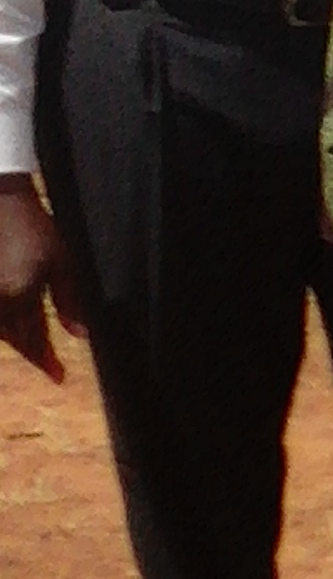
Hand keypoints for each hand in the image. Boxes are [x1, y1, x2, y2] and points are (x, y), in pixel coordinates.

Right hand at [0, 176, 79, 381]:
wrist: (1, 199)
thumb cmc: (33, 227)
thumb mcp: (61, 262)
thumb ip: (70, 301)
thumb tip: (79, 335)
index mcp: (18, 297)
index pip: (33, 341)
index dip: (45, 362)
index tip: (59, 379)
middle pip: (14, 338)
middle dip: (31, 352)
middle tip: (48, 364)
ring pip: (1, 330)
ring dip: (16, 339)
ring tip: (33, 346)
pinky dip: (4, 325)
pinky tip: (11, 324)